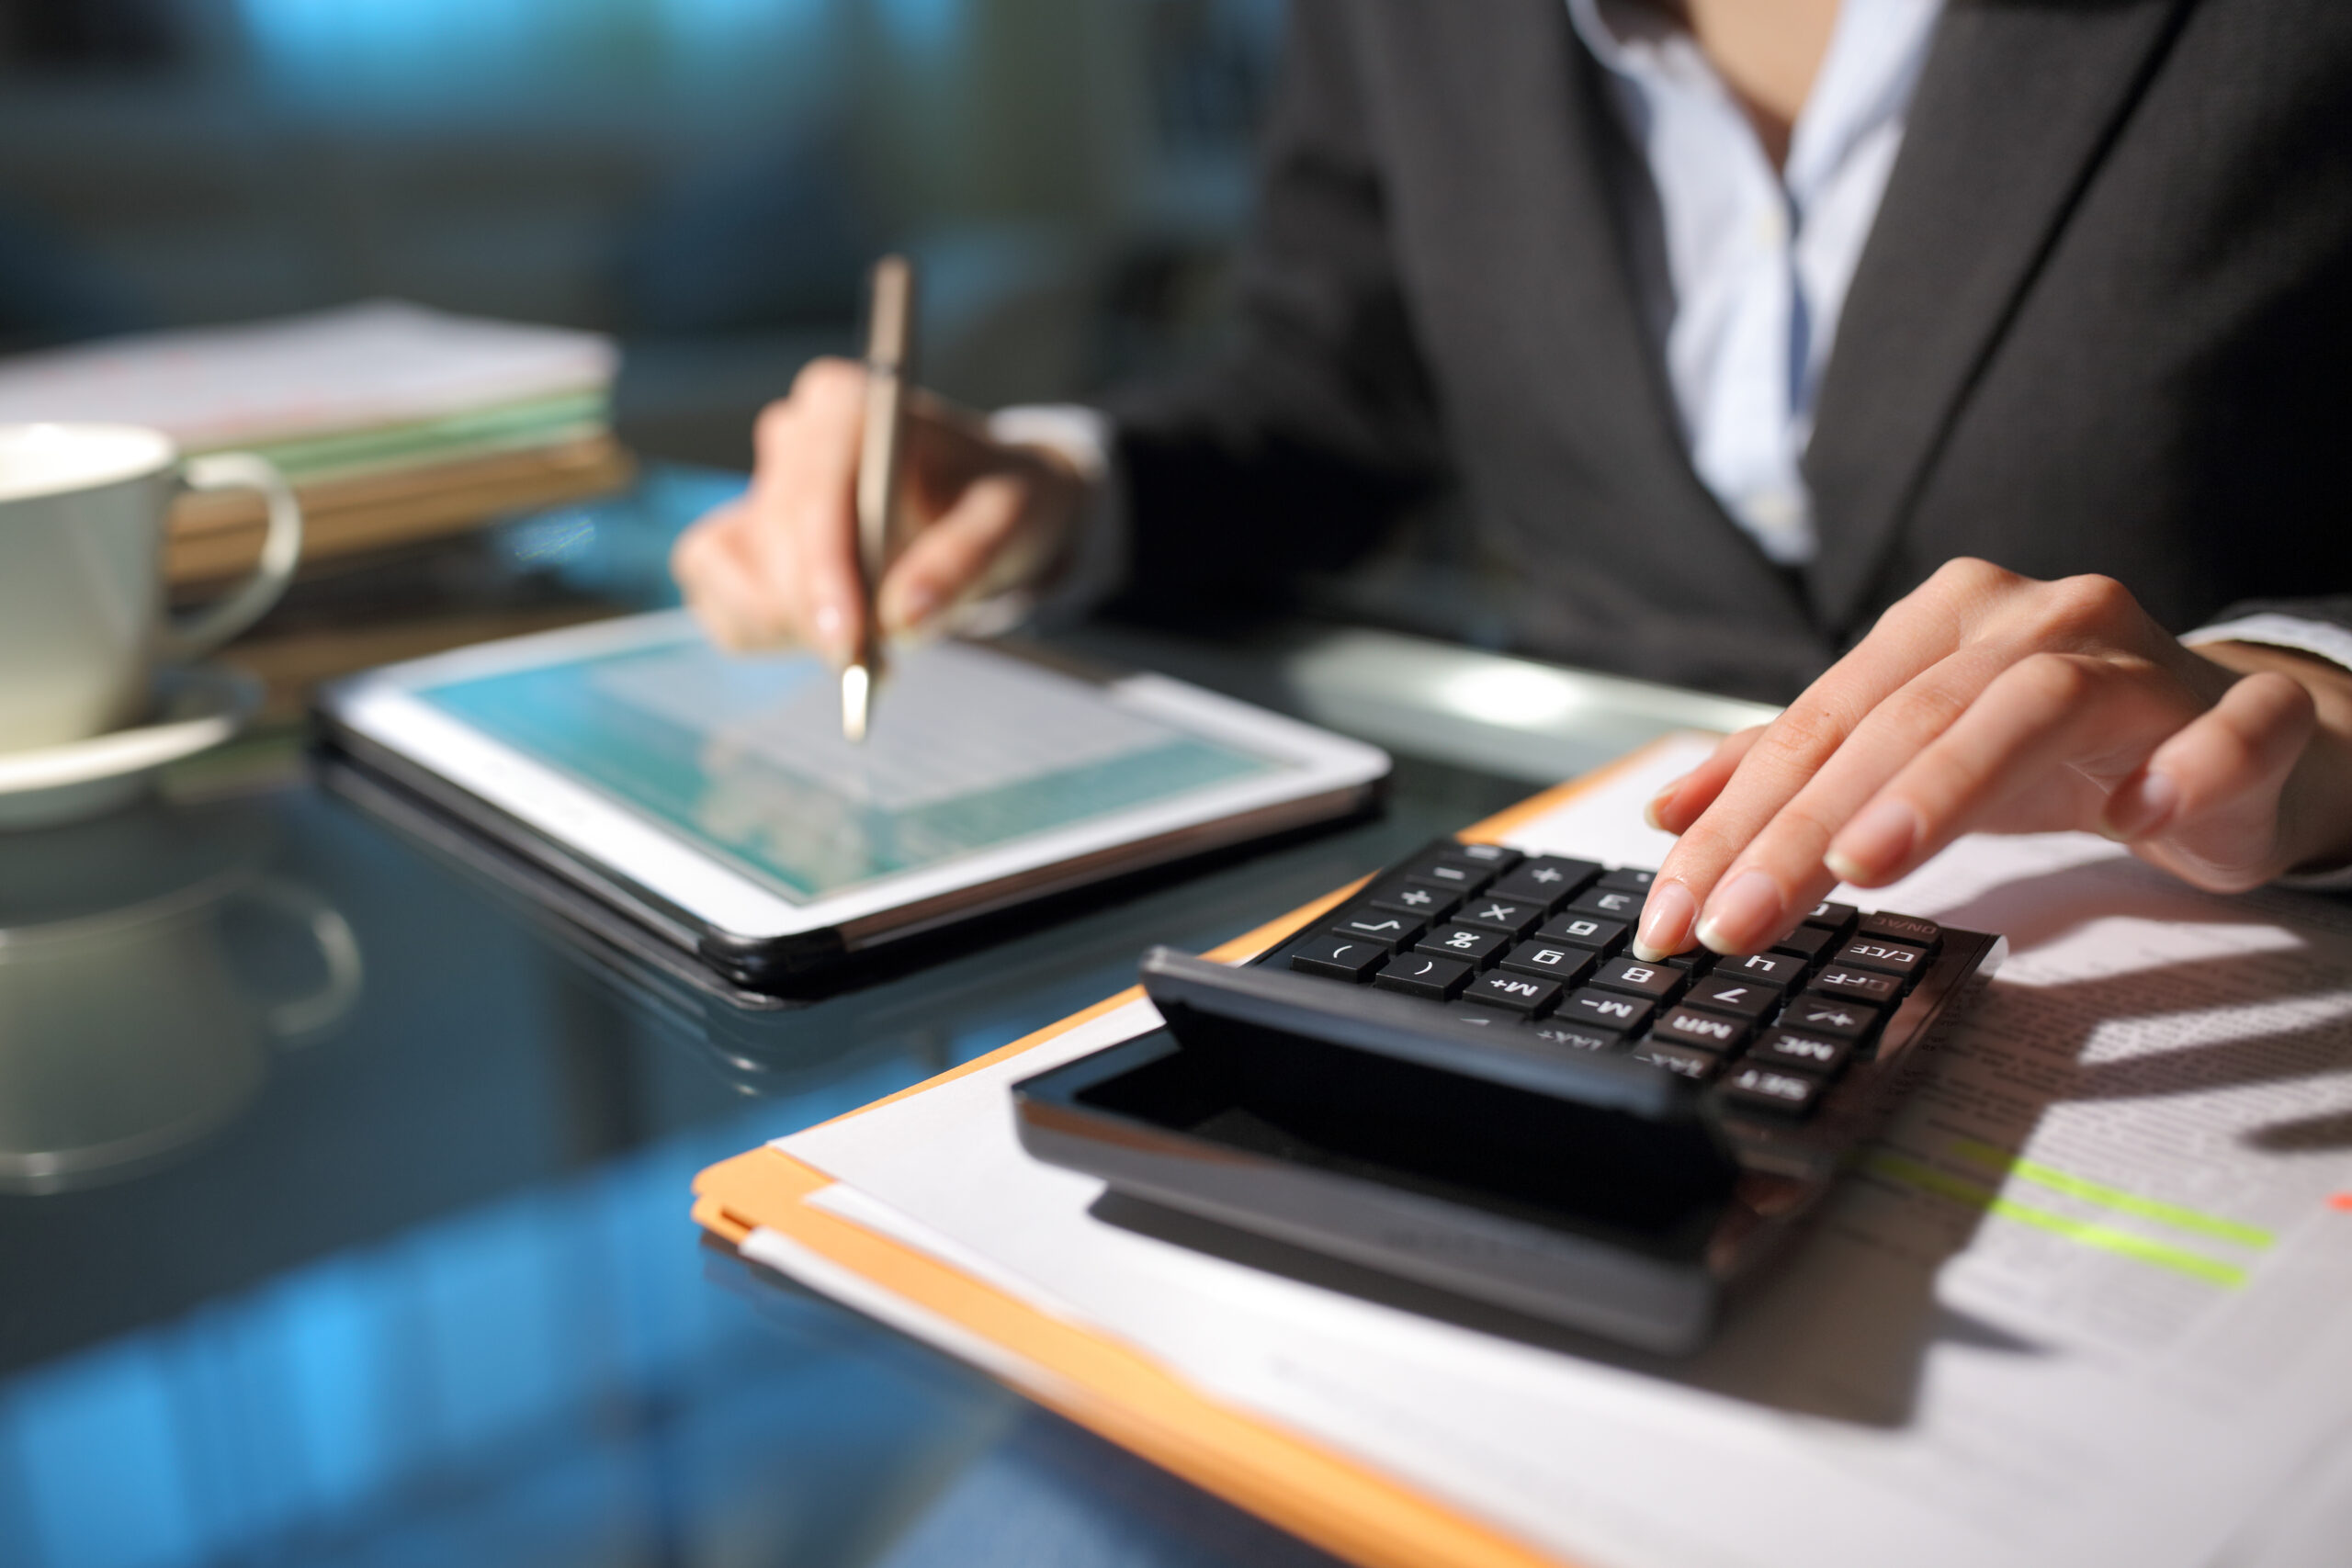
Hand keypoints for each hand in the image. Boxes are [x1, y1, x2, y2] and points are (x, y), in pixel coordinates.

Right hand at [672, 357, 1088, 661]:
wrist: (979, 506)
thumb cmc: (994, 500)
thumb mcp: (1011, 520)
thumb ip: (962, 561)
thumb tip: (903, 618)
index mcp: (849, 407)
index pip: (814, 489)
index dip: (822, 571)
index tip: (846, 642)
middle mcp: (793, 435)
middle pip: (770, 539)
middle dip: (815, 613)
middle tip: (871, 664)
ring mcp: (757, 487)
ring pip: (726, 571)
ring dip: (787, 625)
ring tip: (863, 643)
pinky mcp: (737, 539)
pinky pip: (717, 598)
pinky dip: (767, 633)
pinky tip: (830, 634)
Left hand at [1633, 559, 2351, 959]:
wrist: (2228, 739)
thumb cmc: (2055, 749)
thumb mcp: (1909, 759)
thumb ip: (1793, 777)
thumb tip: (1669, 815)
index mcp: (1941, 622)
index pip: (1815, 727)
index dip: (1734, 823)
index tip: (1674, 916)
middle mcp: (2032, 619)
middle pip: (1898, 721)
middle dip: (1804, 830)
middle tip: (1738, 922)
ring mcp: (2140, 656)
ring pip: (2031, 704)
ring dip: (1944, 785)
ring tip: (1870, 868)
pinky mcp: (2246, 715)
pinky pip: (2227, 730)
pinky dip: (2183, 766)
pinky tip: (2133, 818)